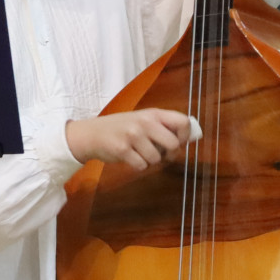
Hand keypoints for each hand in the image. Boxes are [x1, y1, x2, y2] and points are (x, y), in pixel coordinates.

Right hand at [66, 108, 196, 171]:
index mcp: (152, 113)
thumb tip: (188, 140)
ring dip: (150, 161)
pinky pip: (141, 165)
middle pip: (174, 144)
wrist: (90, 134)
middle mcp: (144, 122)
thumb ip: (162, 127)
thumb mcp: (141, 120)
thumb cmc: (120, 128)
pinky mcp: (122, 150)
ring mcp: (133, 135)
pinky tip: (129, 157)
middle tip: (160, 154)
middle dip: (169, 154)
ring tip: (138, 153)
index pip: (183, 122)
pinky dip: (138, 166)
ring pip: (156, 158)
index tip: (178, 142)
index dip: (185, 136)